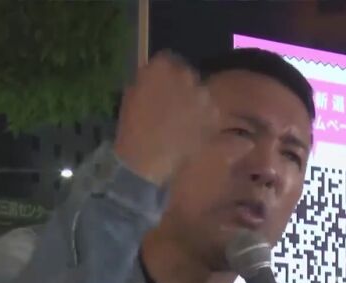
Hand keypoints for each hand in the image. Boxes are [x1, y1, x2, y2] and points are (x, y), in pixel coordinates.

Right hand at [113, 51, 219, 184]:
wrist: (148, 160)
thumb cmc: (132, 129)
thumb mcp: (131, 96)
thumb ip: (147, 80)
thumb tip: (157, 79)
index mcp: (161, 66)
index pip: (167, 59)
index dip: (165, 74)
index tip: (162, 85)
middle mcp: (186, 74)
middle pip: (187, 74)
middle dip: (181, 86)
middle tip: (173, 104)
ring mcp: (203, 94)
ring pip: (201, 93)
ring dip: (194, 102)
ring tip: (183, 121)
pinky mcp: (214, 114)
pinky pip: (210, 111)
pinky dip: (204, 119)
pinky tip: (192, 131)